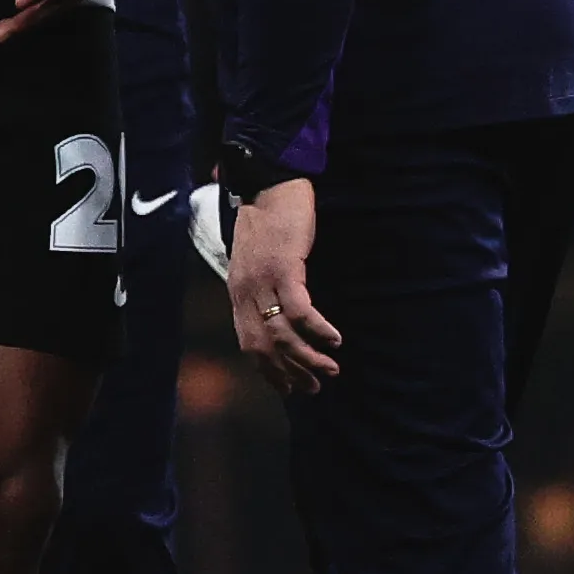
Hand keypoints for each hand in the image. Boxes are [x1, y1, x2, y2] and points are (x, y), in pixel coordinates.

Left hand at [227, 175, 338, 382]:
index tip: (290, 389)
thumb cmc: (270, 222)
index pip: (249, 345)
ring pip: (282, 334)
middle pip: (265, 347)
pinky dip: (317, 329)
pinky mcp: (283, 268)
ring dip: (308, 358)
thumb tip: (279, 316)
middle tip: (316, 387)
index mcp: (238, 293)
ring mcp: (262, 281)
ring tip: (330, 369)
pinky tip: (334, 339)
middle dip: (291, 373)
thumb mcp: (259, 261)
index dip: (269, 371)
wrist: (270, 184)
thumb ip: (263, 289)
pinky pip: (299, 310)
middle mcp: (245, 292)